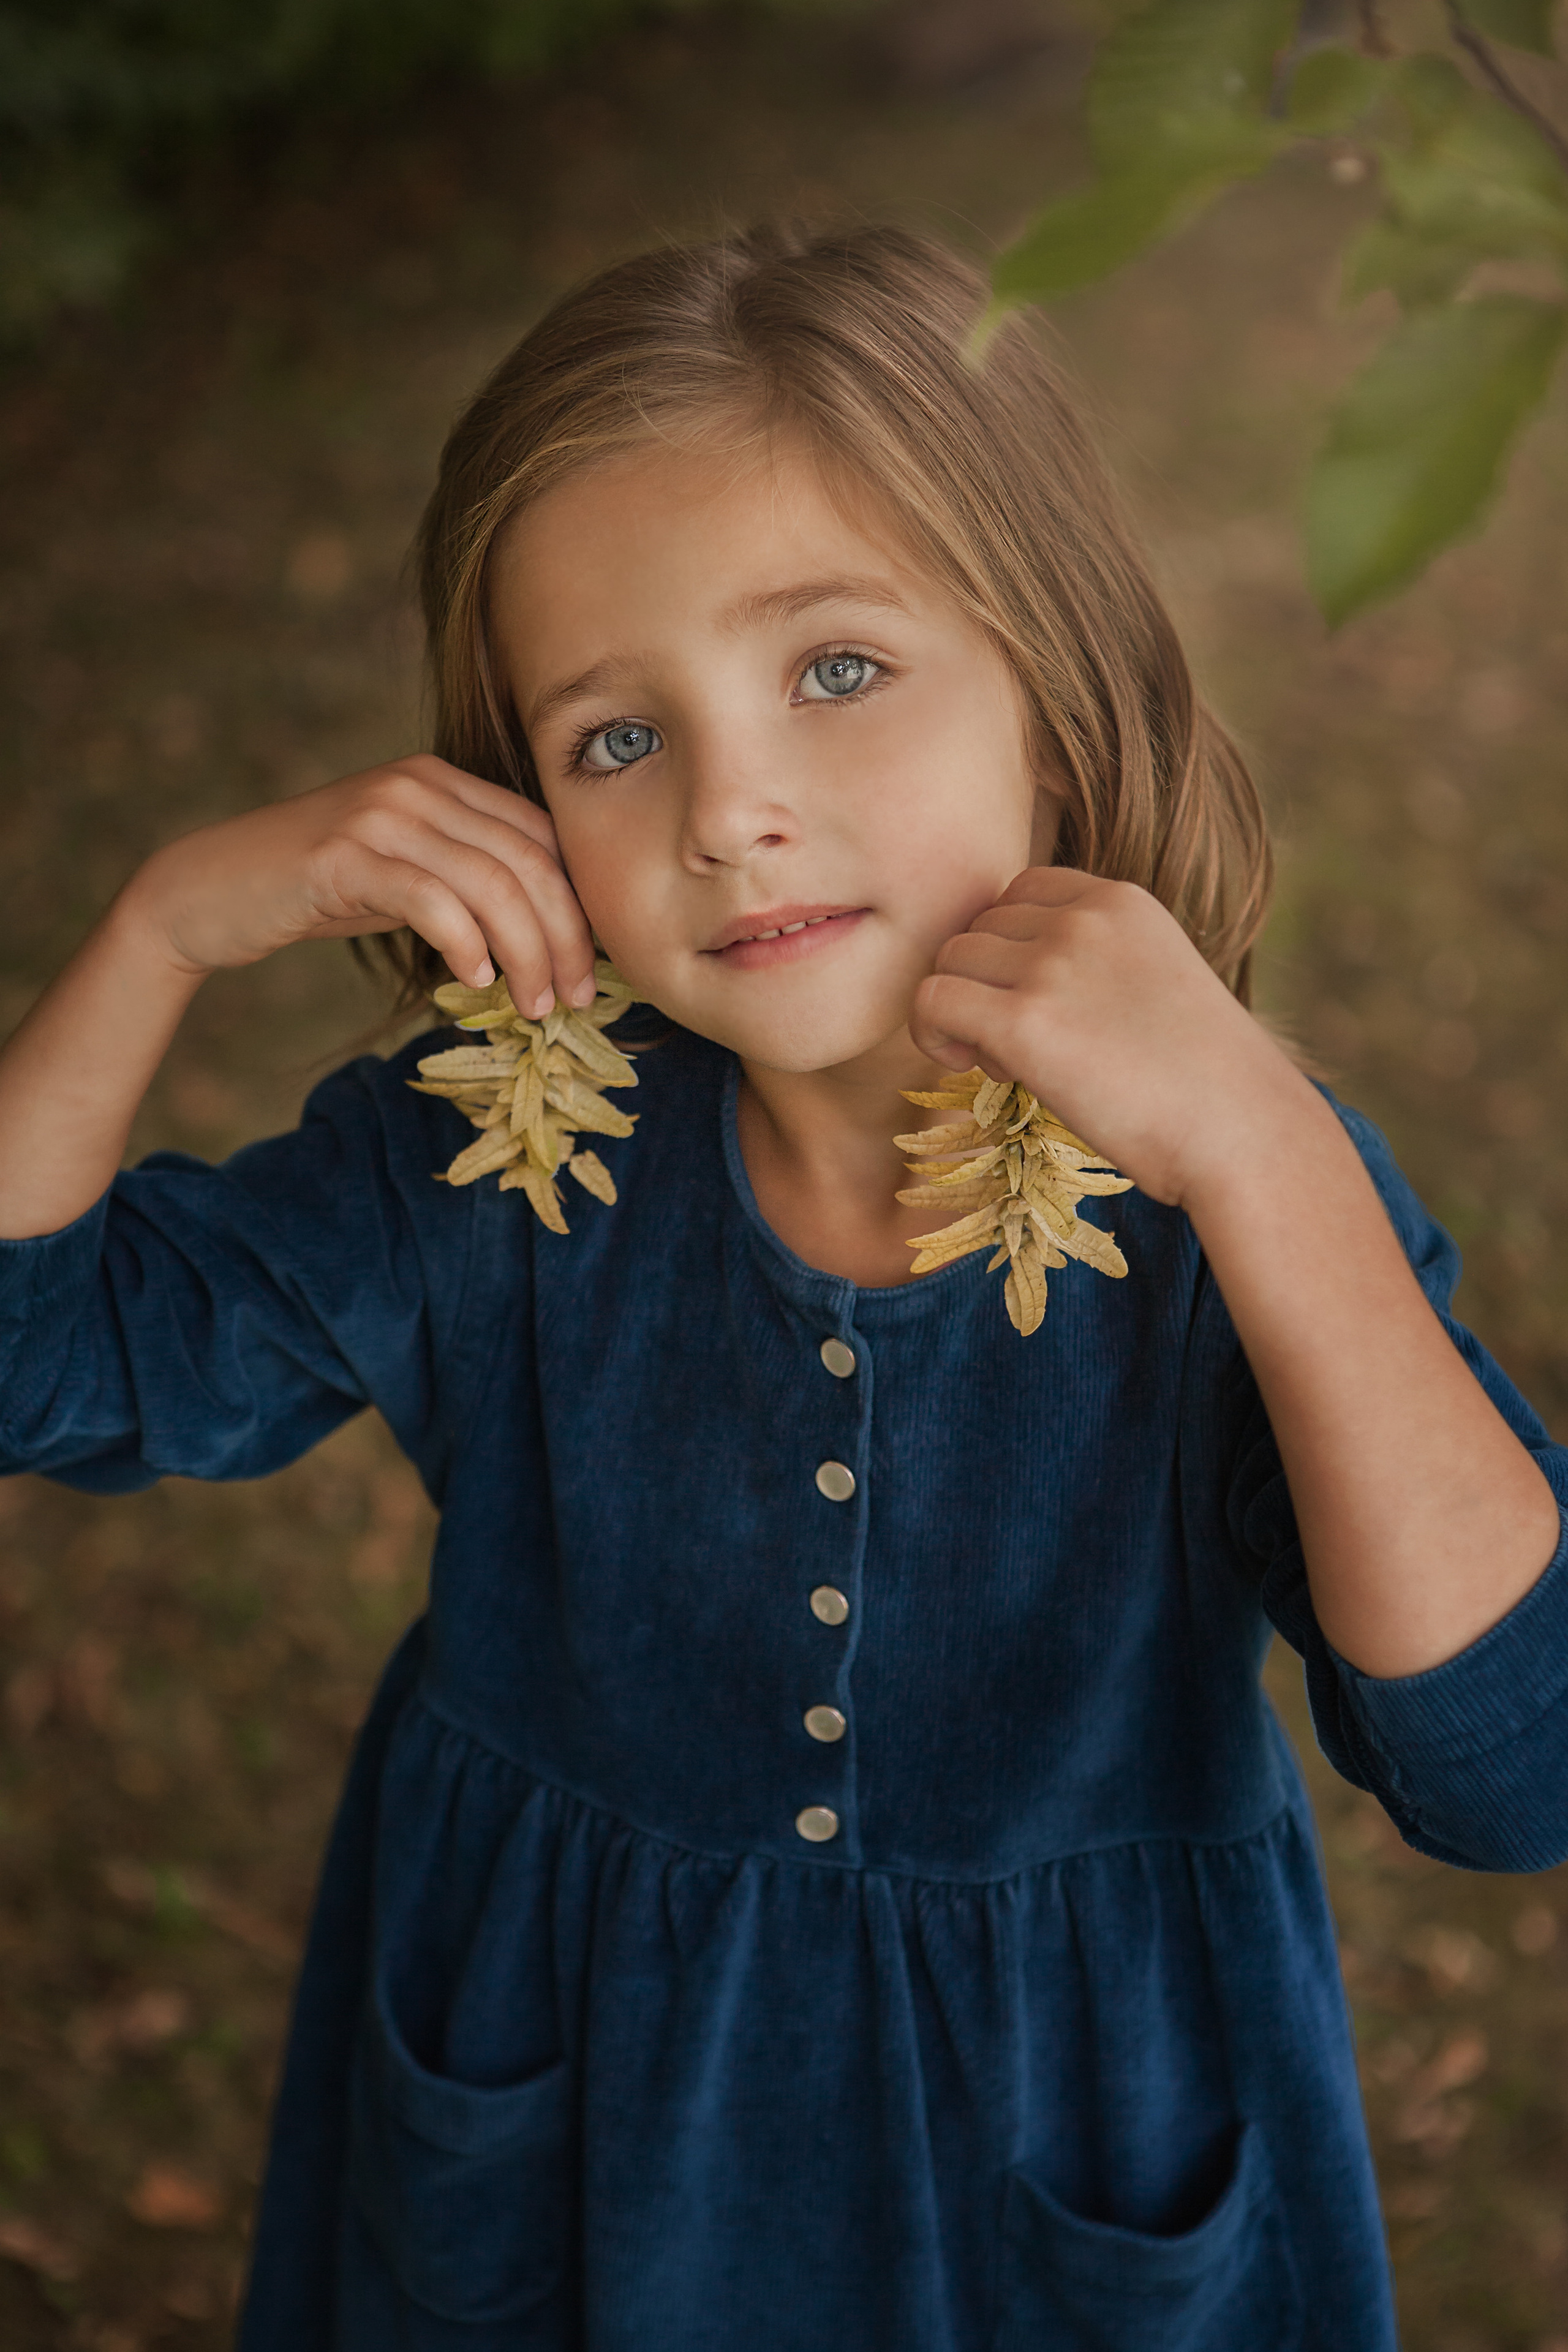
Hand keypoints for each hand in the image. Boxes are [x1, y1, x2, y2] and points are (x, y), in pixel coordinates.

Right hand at [125, 755, 596, 1016]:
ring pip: (493, 884)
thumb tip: (552, 941)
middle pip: (530, 863)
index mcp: (443, 782)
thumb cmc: (319, 890)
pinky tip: (476, 979)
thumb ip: (470, 884)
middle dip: (565, 939)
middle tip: (573, 1000)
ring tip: (533, 1007)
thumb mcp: (408, 875)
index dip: (579, 906)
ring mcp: (380, 814)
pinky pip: (432, 899)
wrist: (212, 889)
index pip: (543, 838)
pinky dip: (467, 944)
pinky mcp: (344, 854)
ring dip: (527, 954)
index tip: (592, 969)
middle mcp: (418, 785)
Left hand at [908, 867, 1303, 1208]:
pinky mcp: (1024, 1022)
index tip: (1032, 999)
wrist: (1242, 1134)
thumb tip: (1009, 986)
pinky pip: (932, 1001)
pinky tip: (965, 1065)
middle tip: (1020, 1045)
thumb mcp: (1157, 985)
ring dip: (959, 1010)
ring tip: (1003, 1061)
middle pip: (978, 927)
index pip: (1020, 892)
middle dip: (984, 983)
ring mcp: (1052, 965)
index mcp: (1121, 900)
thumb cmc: (1205, 1084)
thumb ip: (1095, 963)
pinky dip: (932, 1032)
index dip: (1008, 947)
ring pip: (949, 960)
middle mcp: (1084, 919)